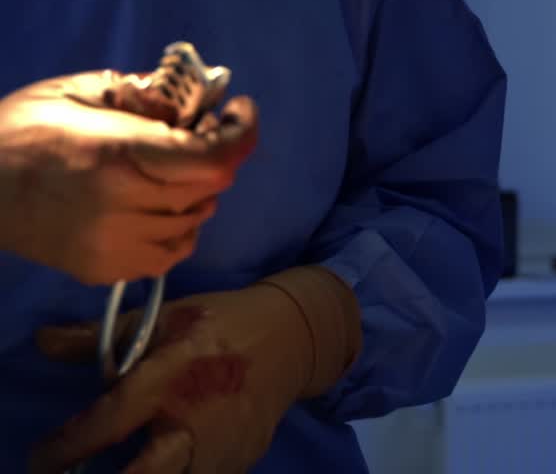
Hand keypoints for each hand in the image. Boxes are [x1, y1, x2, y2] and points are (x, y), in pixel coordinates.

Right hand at [0, 71, 258, 284]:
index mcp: (120, 155)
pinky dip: (180, 229)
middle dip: (217, 154)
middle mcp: (122, 206)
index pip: (213, 159)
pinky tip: (161, 205)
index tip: (238, 108)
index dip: (241, 133)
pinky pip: (168, 254)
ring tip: (176, 167)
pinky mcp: (101, 270)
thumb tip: (192, 101)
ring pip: (195, 222)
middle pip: (209, 187)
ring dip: (199, 191)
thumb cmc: (25, 128)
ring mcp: (112, 245)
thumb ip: (144, 93)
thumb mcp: (84, 89)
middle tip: (201, 131)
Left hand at [29, 284, 310, 473]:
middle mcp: (194, 421)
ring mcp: (220, 449)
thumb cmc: (219, 322)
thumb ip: (103, 337)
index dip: (64, 448)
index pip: (107, 423)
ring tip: (134, 462)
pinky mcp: (239, 463)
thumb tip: (43, 341)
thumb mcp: (164, 319)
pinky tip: (173, 456)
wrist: (292, 336)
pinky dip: (180, 472)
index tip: (41, 457)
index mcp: (171, 378)